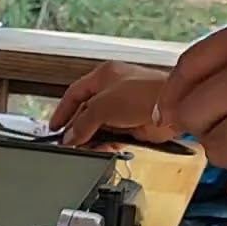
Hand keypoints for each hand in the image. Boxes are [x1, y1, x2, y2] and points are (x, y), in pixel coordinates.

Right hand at [49, 62, 178, 146]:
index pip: (75, 93)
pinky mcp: (135, 123)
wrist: (172, 110)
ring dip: (91, 138)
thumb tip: (70, 136)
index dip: (62, 110)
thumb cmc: (144, 94)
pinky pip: (114, 136)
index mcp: (105, 75)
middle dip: (76, 128)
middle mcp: (115, 89)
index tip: (54, 127)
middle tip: (67, 142)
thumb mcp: (102, 106)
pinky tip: (101, 150)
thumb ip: (82, 122)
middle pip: (87, 111)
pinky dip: (106, 144)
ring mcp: (126, 107)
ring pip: (100, 125)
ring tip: (82, 149)